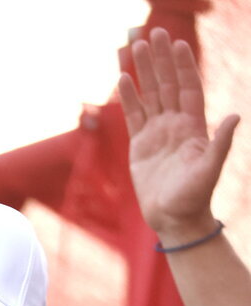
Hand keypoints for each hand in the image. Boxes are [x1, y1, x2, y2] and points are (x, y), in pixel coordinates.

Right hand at [119, 27, 238, 239]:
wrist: (174, 218)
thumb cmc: (194, 197)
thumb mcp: (210, 170)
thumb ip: (220, 143)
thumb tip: (235, 116)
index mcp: (193, 126)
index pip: (188, 88)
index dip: (184, 66)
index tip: (178, 44)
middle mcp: (175, 124)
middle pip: (168, 84)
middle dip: (161, 59)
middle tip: (154, 32)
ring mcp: (157, 133)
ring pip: (150, 95)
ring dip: (144, 71)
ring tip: (136, 46)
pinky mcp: (140, 146)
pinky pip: (134, 115)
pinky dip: (129, 97)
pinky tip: (124, 79)